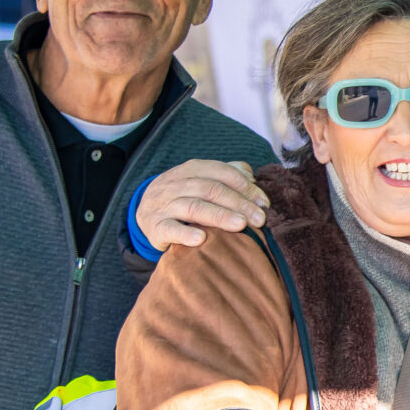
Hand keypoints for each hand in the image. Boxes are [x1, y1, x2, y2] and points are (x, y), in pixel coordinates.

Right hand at [135, 159, 268, 252]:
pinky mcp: (155, 226)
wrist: (145, 211)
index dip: (245, 187)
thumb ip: (227, 175)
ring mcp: (164, 205)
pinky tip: (201, 239)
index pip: (222, 173)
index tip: (264, 203)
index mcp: (192, 170)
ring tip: (240, 225)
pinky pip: (169, 228)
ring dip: (219, 216)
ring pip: (193, 207)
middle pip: (211, 189)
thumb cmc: (184, 196)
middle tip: (259, 218)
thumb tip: (251, 177)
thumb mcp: (202, 180)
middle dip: (238, 203)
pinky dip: (185, 233)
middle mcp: (176, 184)